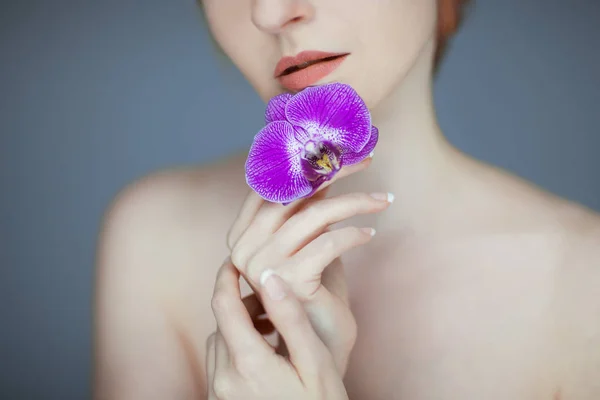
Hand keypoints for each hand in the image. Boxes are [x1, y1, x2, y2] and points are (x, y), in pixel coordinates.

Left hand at [206, 259, 349, 399]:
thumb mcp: (315, 361)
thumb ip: (291, 319)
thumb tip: (270, 278)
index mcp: (247, 361)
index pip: (223, 303)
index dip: (227, 275)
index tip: (237, 259)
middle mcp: (223, 377)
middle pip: (221, 321)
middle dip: (241, 302)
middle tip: (270, 298)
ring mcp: (218, 392)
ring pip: (219, 340)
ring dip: (239, 327)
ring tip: (272, 328)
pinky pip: (219, 362)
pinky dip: (235, 348)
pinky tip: (264, 353)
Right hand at [227, 157, 391, 372]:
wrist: (318, 345)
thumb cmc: (315, 290)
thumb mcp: (308, 241)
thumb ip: (308, 207)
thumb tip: (325, 163)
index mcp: (243, 235)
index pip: (269, 186)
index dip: (302, 162)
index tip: (335, 147)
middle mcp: (245, 249)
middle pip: (292, 194)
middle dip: (333, 172)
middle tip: (367, 159)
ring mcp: (263, 266)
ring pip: (314, 216)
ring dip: (355, 202)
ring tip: (384, 199)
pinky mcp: (289, 282)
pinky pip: (328, 243)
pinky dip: (354, 234)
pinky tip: (371, 234)